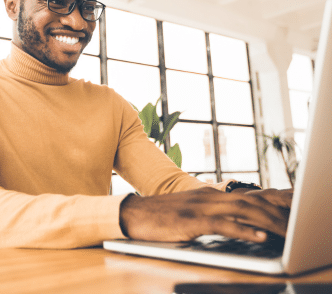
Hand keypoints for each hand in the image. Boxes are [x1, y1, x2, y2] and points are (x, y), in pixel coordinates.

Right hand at [119, 187, 290, 242]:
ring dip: (266, 221)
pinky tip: (259, 237)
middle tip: (295, 225)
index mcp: (209, 194)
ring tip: (287, 231)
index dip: (270, 205)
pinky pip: (222, 225)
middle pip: (249, 202)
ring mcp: (200, 208)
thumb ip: (211, 211)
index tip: (288, 214)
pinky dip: (243, 231)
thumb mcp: (190, 209)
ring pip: (241, 211)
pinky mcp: (191, 221)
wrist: (136, 212)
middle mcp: (208, 197)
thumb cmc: (162, 214)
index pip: (246, 197)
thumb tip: (232, 218)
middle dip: (275, 213)